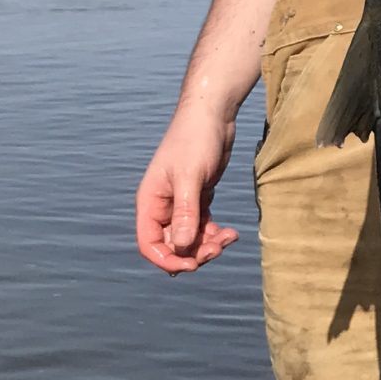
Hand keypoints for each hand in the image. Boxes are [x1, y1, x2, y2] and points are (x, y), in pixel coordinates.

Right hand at [136, 104, 240, 274]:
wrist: (213, 114)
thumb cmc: (195, 139)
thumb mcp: (190, 176)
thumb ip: (185, 212)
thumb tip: (182, 248)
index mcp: (150, 202)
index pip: (149, 244)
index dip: (167, 260)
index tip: (192, 265)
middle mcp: (162, 206)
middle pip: (172, 246)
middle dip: (194, 252)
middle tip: (218, 247)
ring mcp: (181, 203)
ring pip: (189, 239)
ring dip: (208, 245)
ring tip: (229, 236)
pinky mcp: (198, 198)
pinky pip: (202, 227)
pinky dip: (215, 234)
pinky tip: (231, 232)